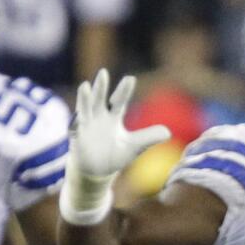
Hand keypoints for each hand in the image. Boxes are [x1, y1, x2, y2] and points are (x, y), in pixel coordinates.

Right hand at [61, 69, 168, 225]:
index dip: (124, 91)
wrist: (97, 171)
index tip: (130, 79)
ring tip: (85, 86)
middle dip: (101, 87)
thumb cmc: (114, 155)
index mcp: (112, 118)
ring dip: (85, 99)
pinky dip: (77, 122)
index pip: (119, 101)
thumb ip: (149, 138)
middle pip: (100, 99)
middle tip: (103, 73)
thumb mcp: (135, 146)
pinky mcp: (78, 139)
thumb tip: (169, 133)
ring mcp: (86, 127)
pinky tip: (78, 117)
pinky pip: (76, 129)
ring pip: (85, 109)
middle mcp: (98, 118)